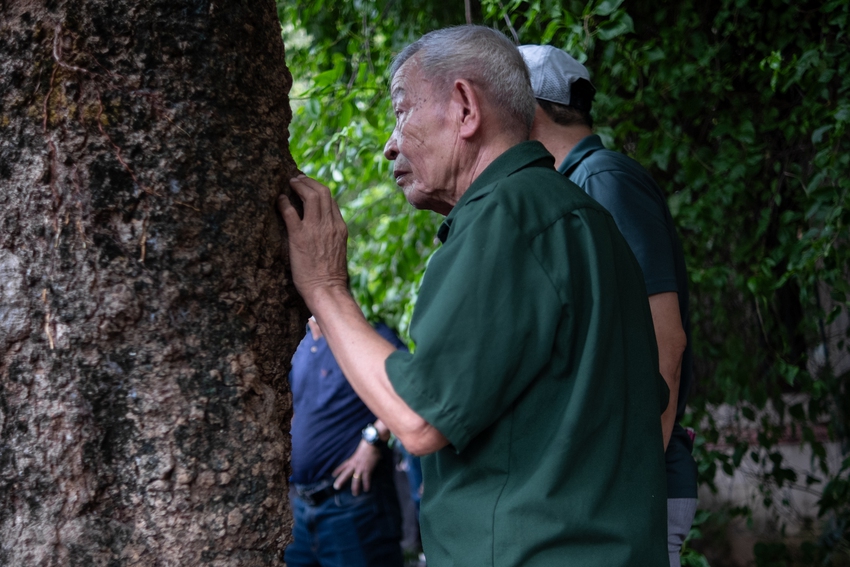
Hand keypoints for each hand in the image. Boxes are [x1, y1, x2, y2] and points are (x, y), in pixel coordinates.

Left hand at [277, 176, 349, 306]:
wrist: (327, 289)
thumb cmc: (330, 276)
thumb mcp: (338, 250)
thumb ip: (332, 236)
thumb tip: (323, 230)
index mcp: (340, 228)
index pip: (330, 200)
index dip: (318, 189)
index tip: (308, 186)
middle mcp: (329, 224)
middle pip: (322, 192)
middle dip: (308, 181)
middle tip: (297, 178)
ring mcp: (315, 229)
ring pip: (309, 195)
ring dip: (298, 185)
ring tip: (289, 183)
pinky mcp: (299, 236)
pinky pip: (290, 211)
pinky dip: (283, 202)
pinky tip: (278, 199)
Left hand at [332, 440, 381, 495]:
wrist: (371, 444)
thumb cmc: (367, 446)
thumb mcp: (360, 452)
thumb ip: (359, 457)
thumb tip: (363, 459)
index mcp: (352, 460)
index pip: (343, 466)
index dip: (338, 470)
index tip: (333, 475)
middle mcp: (354, 465)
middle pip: (345, 474)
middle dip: (340, 481)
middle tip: (336, 487)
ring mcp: (360, 468)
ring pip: (355, 480)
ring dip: (355, 487)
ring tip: (355, 494)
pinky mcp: (367, 470)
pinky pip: (366, 479)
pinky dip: (366, 485)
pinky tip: (366, 490)